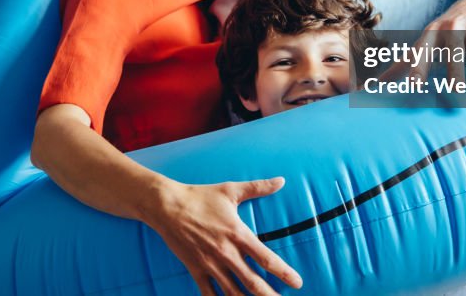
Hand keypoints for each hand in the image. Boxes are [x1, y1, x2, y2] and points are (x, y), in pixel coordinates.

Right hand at [143, 176, 301, 294]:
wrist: (167, 206)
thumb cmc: (200, 197)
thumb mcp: (231, 190)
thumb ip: (258, 187)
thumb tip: (281, 180)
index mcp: (238, 234)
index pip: (266, 258)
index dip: (284, 273)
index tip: (298, 282)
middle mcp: (226, 253)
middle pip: (253, 283)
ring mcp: (210, 264)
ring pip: (233, 292)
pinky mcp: (196, 270)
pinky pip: (208, 293)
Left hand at [380, 0, 465, 97]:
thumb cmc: (446, 32)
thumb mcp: (426, 43)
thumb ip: (403, 65)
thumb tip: (373, 87)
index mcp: (433, 33)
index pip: (423, 51)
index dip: (418, 66)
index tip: (413, 84)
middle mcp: (454, 27)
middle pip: (453, 51)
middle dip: (454, 70)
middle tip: (455, 90)